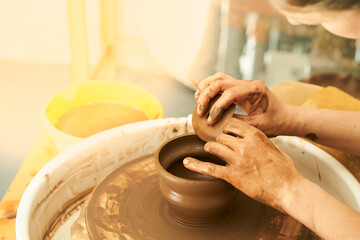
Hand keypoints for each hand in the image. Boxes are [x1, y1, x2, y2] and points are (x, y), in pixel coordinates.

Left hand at [184, 118, 304, 211]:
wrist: (289, 189)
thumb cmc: (285, 170)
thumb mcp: (275, 148)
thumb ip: (261, 141)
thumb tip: (252, 138)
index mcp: (255, 135)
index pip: (231, 124)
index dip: (225, 128)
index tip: (224, 132)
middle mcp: (244, 145)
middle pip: (221, 136)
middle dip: (219, 140)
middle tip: (219, 145)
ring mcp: (237, 160)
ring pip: (214, 147)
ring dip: (211, 149)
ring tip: (210, 151)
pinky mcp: (233, 176)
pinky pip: (210, 168)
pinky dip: (196, 165)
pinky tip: (187, 162)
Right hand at [193, 72, 295, 136]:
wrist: (286, 117)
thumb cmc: (276, 123)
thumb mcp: (259, 126)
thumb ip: (240, 123)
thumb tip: (219, 124)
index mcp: (255, 90)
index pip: (230, 92)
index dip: (217, 106)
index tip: (210, 120)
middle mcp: (248, 83)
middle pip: (220, 81)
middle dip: (206, 94)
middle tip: (200, 111)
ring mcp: (243, 84)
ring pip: (219, 78)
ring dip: (205, 87)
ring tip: (197, 100)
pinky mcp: (239, 89)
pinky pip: (221, 82)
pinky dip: (209, 84)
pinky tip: (196, 84)